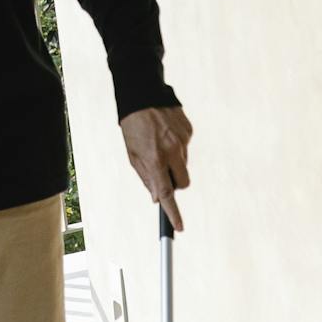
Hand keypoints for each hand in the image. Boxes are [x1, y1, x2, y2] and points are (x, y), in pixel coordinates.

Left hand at [120, 106, 192, 231]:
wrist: (142, 95)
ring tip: (160, 145)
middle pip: (184, 183)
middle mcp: (172, 150)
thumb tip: (158, 198)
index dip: (173, 212)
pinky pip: (186, 149)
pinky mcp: (189, 131)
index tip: (179, 226)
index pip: (167, 192)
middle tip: (163, 174)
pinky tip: (166, 134)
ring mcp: (183, 140)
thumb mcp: (133, 155)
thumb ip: (147, 178)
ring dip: (175, 163)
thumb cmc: (133, 127)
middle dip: (176, 184)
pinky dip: (177, 147)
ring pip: (185, 165)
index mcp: (154, 158)